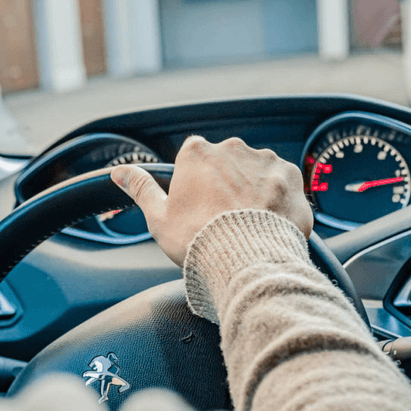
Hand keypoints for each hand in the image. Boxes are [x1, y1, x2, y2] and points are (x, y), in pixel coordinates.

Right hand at [111, 136, 312, 265]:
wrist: (247, 261)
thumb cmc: (198, 239)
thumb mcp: (159, 217)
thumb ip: (140, 187)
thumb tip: (118, 172)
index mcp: (198, 153)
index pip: (193, 158)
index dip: (195, 184)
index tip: (198, 206)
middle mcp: (234, 148)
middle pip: (227, 163)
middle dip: (226, 185)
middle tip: (222, 219)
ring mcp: (266, 162)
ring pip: (256, 174)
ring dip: (253, 192)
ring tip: (248, 225)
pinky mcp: (292, 179)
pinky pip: (283, 186)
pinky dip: (278, 202)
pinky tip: (269, 224)